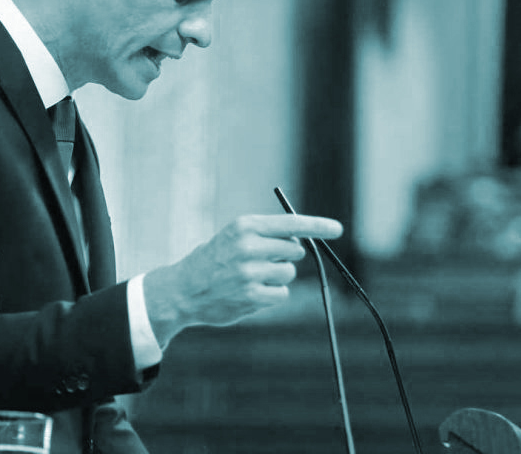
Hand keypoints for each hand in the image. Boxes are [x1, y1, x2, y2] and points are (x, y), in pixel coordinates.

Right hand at [143, 213, 342, 347]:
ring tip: (250, 278)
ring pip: (288, 273)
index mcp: (245, 226)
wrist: (182, 290)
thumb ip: (265, 235)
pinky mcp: (251, 296)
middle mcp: (249, 246)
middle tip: (262, 261)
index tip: (338, 229)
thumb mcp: (234, 236)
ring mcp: (250, 272)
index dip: (318, 226)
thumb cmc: (213, 260)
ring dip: (277, 278)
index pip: (291, 223)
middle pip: (294, 251)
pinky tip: (250, 293)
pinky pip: (281, 295)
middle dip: (285, 257)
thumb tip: (303, 241)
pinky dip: (272, 296)